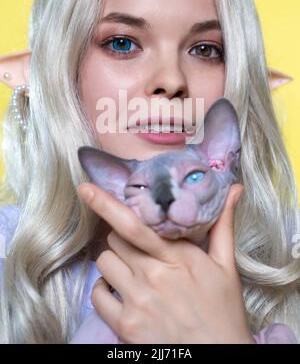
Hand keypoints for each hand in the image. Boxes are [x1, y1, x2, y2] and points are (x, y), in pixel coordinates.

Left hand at [77, 182, 254, 343]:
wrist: (219, 357)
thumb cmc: (224, 312)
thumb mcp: (226, 266)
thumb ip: (223, 225)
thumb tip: (234, 189)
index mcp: (177, 257)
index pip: (134, 224)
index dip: (106, 204)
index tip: (86, 189)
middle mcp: (153, 275)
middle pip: (115, 239)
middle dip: (122, 238)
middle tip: (137, 248)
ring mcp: (137, 301)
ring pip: (104, 263)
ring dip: (114, 262)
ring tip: (132, 271)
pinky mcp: (126, 325)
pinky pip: (97, 295)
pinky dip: (104, 290)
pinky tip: (121, 293)